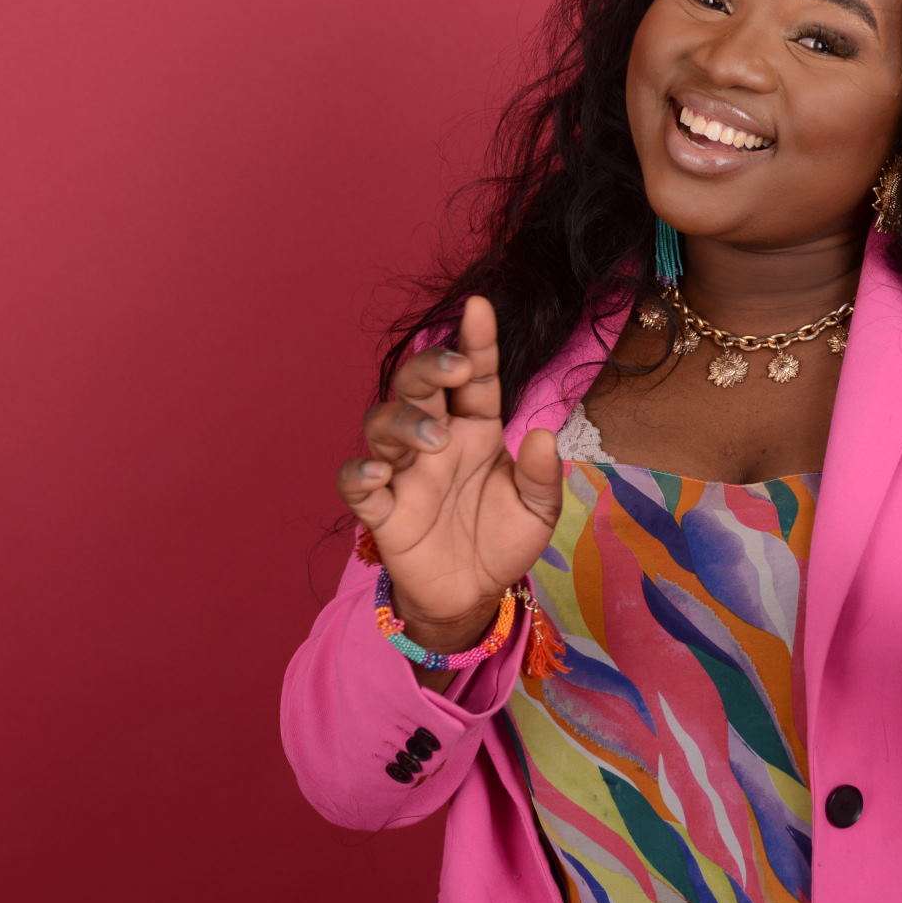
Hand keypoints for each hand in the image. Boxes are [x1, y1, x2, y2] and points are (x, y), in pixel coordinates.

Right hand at [335, 295, 564, 632]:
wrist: (475, 595)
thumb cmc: (503, 540)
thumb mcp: (538, 511)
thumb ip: (542, 476)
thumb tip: (544, 435)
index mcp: (477, 430)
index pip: (475, 377)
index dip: (475, 341)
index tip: (479, 307)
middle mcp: (436, 441)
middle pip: (418, 388)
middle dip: (430, 368)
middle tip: (453, 368)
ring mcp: (405, 472)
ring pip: (383, 425)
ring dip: (404, 421)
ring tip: (434, 438)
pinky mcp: (383, 511)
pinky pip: (357, 484)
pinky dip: (358, 474)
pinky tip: (377, 474)